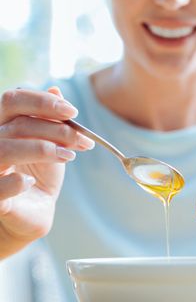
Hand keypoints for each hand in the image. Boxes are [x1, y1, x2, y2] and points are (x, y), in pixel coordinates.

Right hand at [0, 86, 93, 257]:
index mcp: (4, 127)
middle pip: (15, 123)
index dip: (43, 102)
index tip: (74, 112)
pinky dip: (14, 182)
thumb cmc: (39, 175)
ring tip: (70, 156)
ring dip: (43, 149)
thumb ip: (50, 120)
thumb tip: (56, 89)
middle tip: (82, 138)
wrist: (32, 212)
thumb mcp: (50, 145)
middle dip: (54, 127)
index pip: (13, 100)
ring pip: (5, 149)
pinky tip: (30, 180)